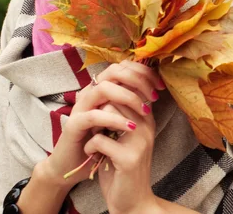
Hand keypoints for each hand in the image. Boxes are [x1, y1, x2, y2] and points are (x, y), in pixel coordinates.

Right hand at [42, 61, 163, 188]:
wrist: (72, 165)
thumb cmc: (99, 140)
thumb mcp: (119, 118)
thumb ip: (131, 103)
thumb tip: (154, 89)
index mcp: (101, 87)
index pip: (124, 67)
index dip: (144, 72)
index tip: (160, 86)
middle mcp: (89, 92)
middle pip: (114, 71)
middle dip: (138, 80)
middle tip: (154, 96)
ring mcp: (80, 107)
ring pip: (103, 88)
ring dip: (128, 97)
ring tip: (145, 111)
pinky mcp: (73, 125)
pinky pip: (94, 116)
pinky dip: (114, 119)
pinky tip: (130, 127)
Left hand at [84, 101, 157, 213]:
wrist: (132, 202)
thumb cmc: (122, 168)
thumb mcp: (124, 138)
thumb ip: (119, 117)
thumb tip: (103, 92)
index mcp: (146, 119)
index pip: (127, 92)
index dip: (106, 100)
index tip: (99, 116)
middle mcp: (147, 126)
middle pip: (116, 99)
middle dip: (98, 112)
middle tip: (94, 129)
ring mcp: (140, 141)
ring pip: (108, 114)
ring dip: (94, 126)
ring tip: (94, 139)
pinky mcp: (129, 158)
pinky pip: (100, 139)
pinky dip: (90, 147)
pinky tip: (92, 155)